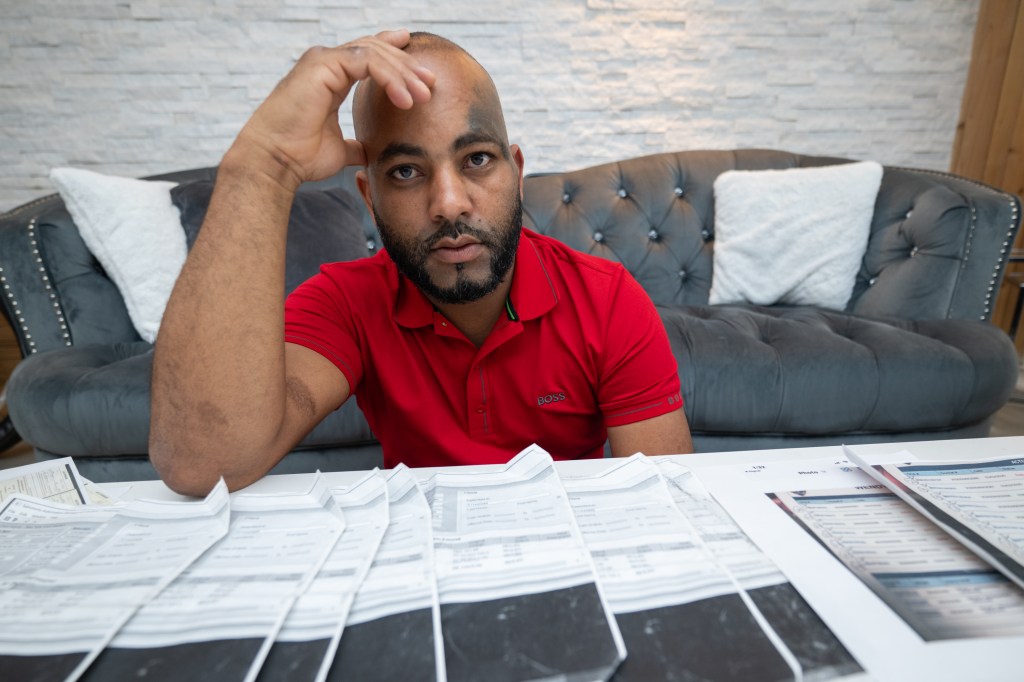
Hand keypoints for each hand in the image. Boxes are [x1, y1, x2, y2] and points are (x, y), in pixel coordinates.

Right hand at [229, 29, 434, 189]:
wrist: (276, 162)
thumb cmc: (300, 157)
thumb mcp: (339, 149)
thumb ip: (355, 144)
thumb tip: (368, 150)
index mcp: (331, 77)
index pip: (369, 56)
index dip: (396, 56)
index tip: (422, 70)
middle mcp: (326, 63)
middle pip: (377, 51)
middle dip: (408, 66)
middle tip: (431, 83)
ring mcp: (323, 60)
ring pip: (374, 53)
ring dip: (403, 73)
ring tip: (423, 95)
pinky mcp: (322, 64)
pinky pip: (366, 62)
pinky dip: (389, 78)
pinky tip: (405, 99)